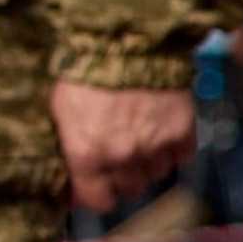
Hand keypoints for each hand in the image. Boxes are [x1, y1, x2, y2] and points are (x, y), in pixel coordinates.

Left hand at [52, 79, 195, 211]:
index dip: (92, 194)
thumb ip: (63, 148)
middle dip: (119, 177)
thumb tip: (63, 182)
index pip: (96, 201)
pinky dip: (170, 149)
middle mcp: (123, 158)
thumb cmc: (82, 71)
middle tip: (113, 155)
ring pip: (154, 175)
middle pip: (128, 189)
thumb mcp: (59, 109)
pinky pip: (179, 157)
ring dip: (145, 163)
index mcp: (86, 154)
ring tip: (135, 135)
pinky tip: (157, 128)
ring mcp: (156, 147)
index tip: (88, 185)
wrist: (125, 40)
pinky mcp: (183, 134)